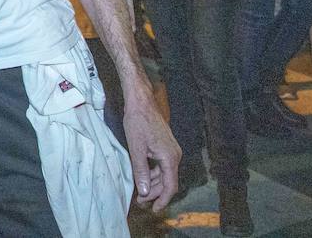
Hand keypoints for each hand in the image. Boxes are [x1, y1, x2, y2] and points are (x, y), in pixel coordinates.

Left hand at [123, 86, 179, 210]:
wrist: (141, 101)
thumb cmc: (138, 122)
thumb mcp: (136, 148)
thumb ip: (141, 171)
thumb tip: (145, 192)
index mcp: (170, 157)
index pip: (170, 186)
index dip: (162, 199)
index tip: (154, 209)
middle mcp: (175, 155)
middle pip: (168, 182)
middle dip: (155, 193)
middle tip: (140, 202)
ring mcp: (171, 150)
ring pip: (165, 174)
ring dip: (153, 184)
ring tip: (140, 192)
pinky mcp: (166, 147)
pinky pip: (162, 165)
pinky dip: (153, 174)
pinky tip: (143, 177)